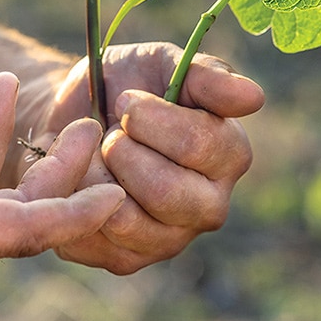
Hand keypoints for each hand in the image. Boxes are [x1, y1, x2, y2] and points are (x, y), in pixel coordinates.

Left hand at [23, 42, 264, 273]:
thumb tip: (254, 98)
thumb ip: (206, 75)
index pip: (199, 144)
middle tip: (110, 132)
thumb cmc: (122, 84)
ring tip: (96, 155)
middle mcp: (211, 204)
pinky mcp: (130, 259)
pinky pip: (97, 238)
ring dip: (98, 177)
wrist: (67, 117)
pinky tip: (81, 180)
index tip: (126, 99)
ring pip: (129, 220)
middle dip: (123, 151)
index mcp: (229, 153)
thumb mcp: (160, 62)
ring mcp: (172, 237)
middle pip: (166, 191)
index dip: (150, 118)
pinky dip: (78, 202)